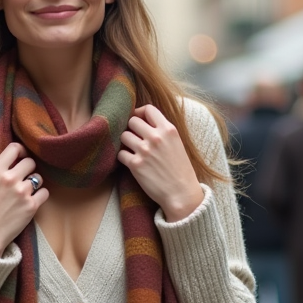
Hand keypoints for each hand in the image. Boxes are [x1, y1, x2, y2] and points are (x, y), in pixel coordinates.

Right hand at [0, 142, 48, 256]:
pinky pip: (44, 192)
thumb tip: (14, 161)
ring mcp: (22, 192)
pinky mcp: (31, 205)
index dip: (21, 151)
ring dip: (34, 184)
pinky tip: (32, 201)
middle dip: (29, 169)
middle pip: (30, 162)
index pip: (14, 148)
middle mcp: (9, 178)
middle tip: (24, 178)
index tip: (22, 157)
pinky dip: (40, 196)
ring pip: (38, 178)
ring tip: (25, 193)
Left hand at [118, 105, 203, 221]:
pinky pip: (120, 154)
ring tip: (133, 151)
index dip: (140, 113)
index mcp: (168, 130)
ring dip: (126, 143)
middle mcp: (156, 137)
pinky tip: (131, 162)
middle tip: (135, 138)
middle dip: (132, 129)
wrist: (181, 194)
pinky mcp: (135, 164)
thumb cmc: (180, 170)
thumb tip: (145, 123)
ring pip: (124, 136)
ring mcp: (144, 150)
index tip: (139, 121)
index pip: (148, 109)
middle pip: (132, 121)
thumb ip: (163, 132)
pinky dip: (123, 158)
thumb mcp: (177, 144)